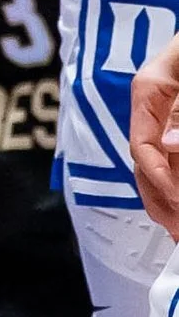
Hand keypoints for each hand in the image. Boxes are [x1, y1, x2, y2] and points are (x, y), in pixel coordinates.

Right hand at [132, 28, 178, 239]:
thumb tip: (167, 143)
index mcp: (151, 87)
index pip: (141, 142)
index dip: (159, 178)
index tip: (178, 201)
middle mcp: (154, 104)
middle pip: (145, 161)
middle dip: (160, 199)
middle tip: (177, 229)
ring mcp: (169, 115)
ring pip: (157, 164)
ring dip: (165, 199)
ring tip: (177, 228)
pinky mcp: (177, 124)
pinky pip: (171, 157)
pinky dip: (172, 184)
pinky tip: (177, 206)